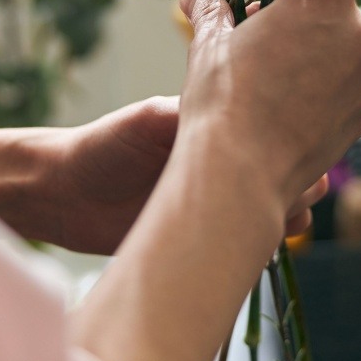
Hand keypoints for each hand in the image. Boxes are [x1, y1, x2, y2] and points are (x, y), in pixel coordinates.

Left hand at [0, 100, 329, 255]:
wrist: (62, 195)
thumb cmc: (102, 146)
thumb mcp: (148, 120)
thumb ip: (189, 116)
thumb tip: (237, 110)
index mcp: (218, 128)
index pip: (273, 131)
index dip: (292, 142)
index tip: (296, 155)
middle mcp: (224, 164)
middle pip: (284, 173)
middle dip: (299, 183)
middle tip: (291, 194)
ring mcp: (217, 203)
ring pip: (272, 211)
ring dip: (283, 217)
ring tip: (279, 223)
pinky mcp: (204, 238)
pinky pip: (245, 243)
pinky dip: (259, 246)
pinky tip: (257, 249)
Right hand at [176, 0, 360, 214]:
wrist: (242, 172)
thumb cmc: (224, 97)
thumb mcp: (210, 41)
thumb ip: (211, 8)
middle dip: (291, 6)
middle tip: (251, 22)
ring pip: (338, 43)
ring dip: (308, 44)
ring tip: (267, 65)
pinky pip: (343, 82)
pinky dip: (318, 81)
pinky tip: (283, 98)